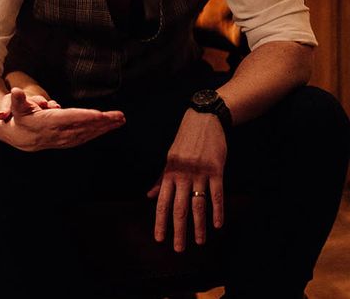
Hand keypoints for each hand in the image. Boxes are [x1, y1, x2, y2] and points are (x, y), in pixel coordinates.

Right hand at [0, 87, 124, 151]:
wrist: (20, 137)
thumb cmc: (19, 117)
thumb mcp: (14, 107)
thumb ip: (16, 100)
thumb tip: (15, 92)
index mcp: (47, 123)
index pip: (69, 119)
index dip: (84, 117)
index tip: (99, 114)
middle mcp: (58, 133)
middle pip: (83, 127)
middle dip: (102, 122)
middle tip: (119, 116)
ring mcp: (64, 139)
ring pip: (88, 133)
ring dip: (105, 127)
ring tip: (120, 120)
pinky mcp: (68, 141)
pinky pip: (86, 137)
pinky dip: (99, 132)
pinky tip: (109, 127)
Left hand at [147, 109, 226, 251]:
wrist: (204, 119)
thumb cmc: (186, 140)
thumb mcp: (170, 157)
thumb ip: (161, 178)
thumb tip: (150, 196)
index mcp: (169, 171)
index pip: (162, 201)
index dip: (160, 221)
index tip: (159, 239)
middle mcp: (182, 173)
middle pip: (179, 207)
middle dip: (178, 230)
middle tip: (178, 249)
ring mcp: (199, 171)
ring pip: (198, 204)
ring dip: (199, 225)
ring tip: (199, 242)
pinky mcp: (216, 169)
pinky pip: (216, 193)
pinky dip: (217, 210)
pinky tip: (217, 224)